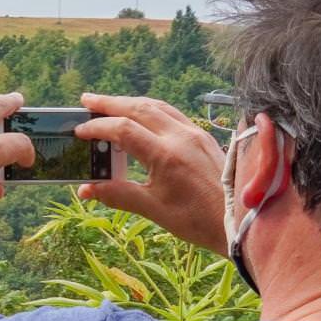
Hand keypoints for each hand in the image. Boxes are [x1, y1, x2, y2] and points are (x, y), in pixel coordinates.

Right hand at [73, 92, 227, 251]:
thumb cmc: (197, 219)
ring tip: (109, 103)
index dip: (98, 127)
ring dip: (130, 102)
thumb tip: (85, 189)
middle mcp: (180, 137)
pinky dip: (150, 108)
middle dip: (109, 103)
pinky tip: (141, 114)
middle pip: (139, 108)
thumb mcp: (153, 209)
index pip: (123, 129)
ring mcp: (194, 133)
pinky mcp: (202, 136)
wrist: (240, 220)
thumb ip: (117, 194)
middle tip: (86, 100)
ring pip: (157, 106)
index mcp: (166, 156)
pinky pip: (172, 113)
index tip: (80, 132)